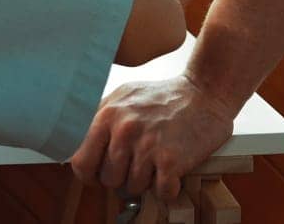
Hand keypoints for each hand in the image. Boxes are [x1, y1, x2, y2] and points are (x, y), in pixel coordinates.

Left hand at [68, 75, 235, 200]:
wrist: (205, 91)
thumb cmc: (164, 97)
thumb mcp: (124, 97)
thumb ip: (101, 120)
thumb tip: (78, 145)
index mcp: (107, 115)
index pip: (80, 161)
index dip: (90, 174)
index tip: (99, 175)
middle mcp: (124, 130)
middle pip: (108, 179)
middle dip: (121, 178)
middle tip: (138, 164)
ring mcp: (146, 145)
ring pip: (133, 188)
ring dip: (146, 182)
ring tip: (157, 161)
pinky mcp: (170, 160)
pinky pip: (160, 193)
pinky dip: (167, 188)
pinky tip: (172, 171)